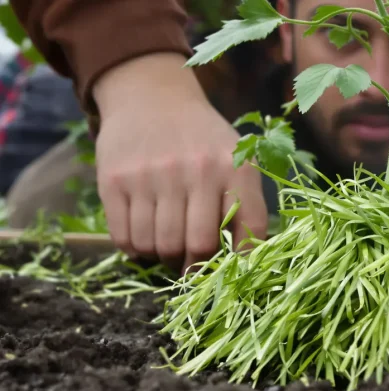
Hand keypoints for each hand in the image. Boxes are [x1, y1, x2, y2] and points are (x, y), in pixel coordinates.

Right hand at [93, 53, 267, 270]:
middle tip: (190, 263)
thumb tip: (244, 261)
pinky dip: (134, 248)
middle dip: (194, 266)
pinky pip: (125, 238)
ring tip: (166, 245)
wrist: (151, 97)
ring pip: (158, 246)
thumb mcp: (236, 159)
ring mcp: (153, 175)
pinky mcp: (115, 181)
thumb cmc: (202, 139)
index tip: (228, 270)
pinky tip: (143, 236)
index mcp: (235, 167)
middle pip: (197, 246)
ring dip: (162, 256)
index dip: (239, 259)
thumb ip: (246, 204)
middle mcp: (196, 170)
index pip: (248, 229)